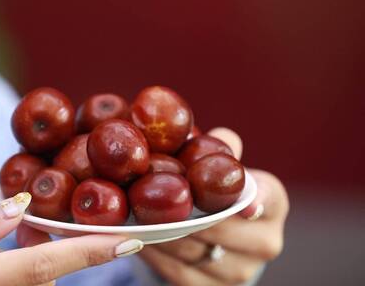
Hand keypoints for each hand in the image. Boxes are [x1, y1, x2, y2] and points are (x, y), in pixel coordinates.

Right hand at [0, 193, 143, 285]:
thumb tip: (18, 207)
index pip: (44, 269)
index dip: (91, 254)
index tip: (131, 240)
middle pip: (43, 281)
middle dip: (57, 250)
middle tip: (41, 220)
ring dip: (34, 263)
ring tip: (19, 233)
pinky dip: (18, 275)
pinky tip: (1, 255)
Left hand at [139, 128, 289, 285]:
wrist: (219, 238)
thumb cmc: (219, 192)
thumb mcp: (223, 168)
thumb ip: (220, 149)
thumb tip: (212, 137)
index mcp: (273, 203)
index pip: (266, 200)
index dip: (253, 201)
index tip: (240, 204)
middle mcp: (265, 241)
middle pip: (221, 230)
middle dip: (185, 216)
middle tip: (151, 202)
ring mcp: (241, 270)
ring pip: (195, 253)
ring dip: (162, 236)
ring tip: (136, 218)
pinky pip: (178, 272)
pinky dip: (156, 255)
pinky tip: (139, 239)